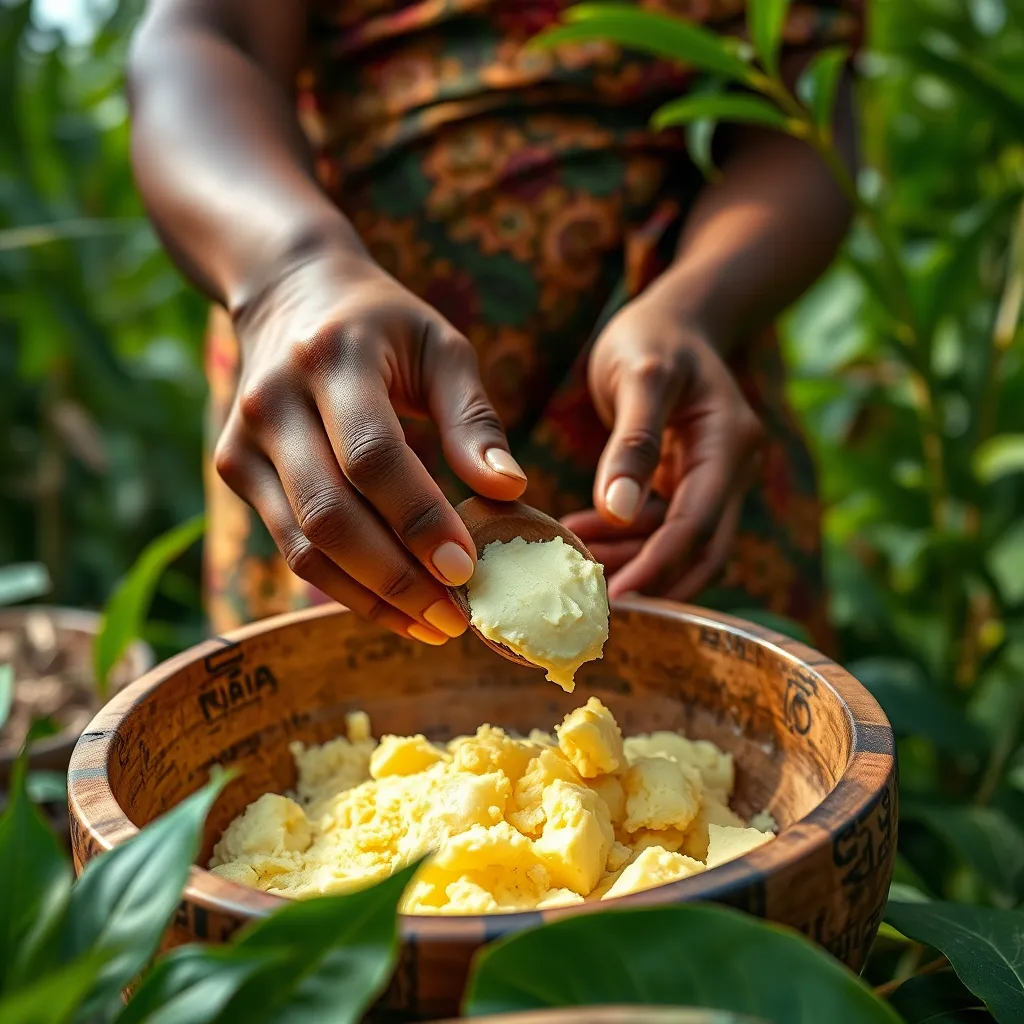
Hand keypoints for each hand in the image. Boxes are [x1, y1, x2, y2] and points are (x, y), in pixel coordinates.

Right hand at [213, 249, 527, 642]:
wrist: (289, 294)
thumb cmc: (383, 324)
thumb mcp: (440, 347)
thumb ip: (473, 419)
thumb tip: (509, 492)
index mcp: (331, 359)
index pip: (373, 457)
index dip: (420, 519)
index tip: (469, 569)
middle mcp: (273, 401)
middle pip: (331, 514)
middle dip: (397, 577)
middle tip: (457, 618)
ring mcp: (243, 440)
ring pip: (304, 544)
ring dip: (371, 597)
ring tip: (432, 625)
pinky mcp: (234, 469)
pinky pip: (291, 546)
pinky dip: (344, 586)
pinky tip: (394, 606)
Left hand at [562, 284, 762, 601]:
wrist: (673, 317)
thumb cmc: (654, 337)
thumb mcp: (640, 377)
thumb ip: (631, 444)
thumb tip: (618, 514)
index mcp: (731, 444)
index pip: (697, 524)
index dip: (657, 565)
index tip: (615, 599)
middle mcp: (733, 468)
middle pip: (700, 549)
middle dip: (650, 580)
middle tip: (591, 604)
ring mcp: (714, 477)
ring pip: (679, 542)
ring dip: (630, 559)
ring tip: (572, 562)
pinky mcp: (688, 480)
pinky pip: (662, 523)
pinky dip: (625, 536)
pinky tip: (580, 532)